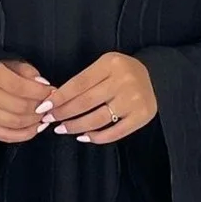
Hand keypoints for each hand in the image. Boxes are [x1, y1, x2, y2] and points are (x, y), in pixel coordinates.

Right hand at [0, 60, 53, 143]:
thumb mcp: (10, 64)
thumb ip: (28, 72)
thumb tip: (44, 86)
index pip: (20, 87)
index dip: (40, 92)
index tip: (52, 91)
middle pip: (20, 107)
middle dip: (40, 107)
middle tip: (49, 105)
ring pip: (16, 122)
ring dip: (35, 121)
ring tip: (44, 115)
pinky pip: (7, 136)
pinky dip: (25, 134)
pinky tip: (36, 128)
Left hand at [38, 52, 157, 143]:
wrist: (156, 76)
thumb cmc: (121, 72)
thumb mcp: (104, 65)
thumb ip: (84, 80)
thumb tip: (55, 100)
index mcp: (111, 64)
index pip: (79, 83)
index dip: (60, 97)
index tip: (44, 107)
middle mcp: (124, 81)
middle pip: (86, 102)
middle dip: (63, 113)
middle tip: (49, 120)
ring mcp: (134, 100)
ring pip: (98, 119)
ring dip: (76, 126)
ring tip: (62, 129)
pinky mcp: (142, 116)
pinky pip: (115, 132)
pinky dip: (97, 137)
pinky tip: (84, 136)